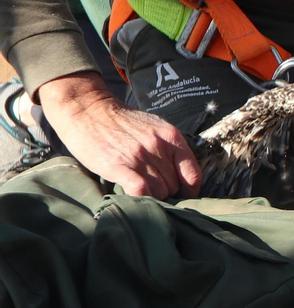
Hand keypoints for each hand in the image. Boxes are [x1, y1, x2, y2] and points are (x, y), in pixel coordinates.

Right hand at [38, 73, 201, 198]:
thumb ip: (170, 148)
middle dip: (165, 191)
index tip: (183, 194)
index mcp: (171, 137)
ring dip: (151, 196)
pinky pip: (140, 190)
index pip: (193, 174)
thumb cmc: (122, 122)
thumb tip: (184, 177)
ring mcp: (138, 156)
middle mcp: (158, 146)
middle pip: (174, 186)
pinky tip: (134, 195)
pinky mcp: (118, 165)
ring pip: (159, 192)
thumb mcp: (155, 128)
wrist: (87, 109)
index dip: (190, 190)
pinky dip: (140, 198)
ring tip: (140, 188)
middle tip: (152, 186)